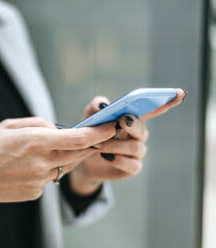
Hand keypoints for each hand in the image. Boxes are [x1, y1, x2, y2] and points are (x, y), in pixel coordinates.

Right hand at [0, 117, 116, 229]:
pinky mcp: (36, 193)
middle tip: (97, 134)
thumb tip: (58, 128)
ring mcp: (40, 181)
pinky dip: (49, 168)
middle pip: (78, 153)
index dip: (99, 132)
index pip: (78, 138)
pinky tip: (30, 165)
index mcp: (35, 142)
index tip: (113, 125)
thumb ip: (38, 124)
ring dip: (68, 155)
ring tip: (52, 147)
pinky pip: (50, 177)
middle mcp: (41, 163)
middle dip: (90, 143)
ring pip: (66, 165)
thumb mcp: (9, 125)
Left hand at [69, 88, 185, 194]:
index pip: (152, 109)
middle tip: (120, 122)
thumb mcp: (88, 119)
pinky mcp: (132, 167)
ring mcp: (136, 152)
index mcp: (131, 119)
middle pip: (142, 128)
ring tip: (98, 144)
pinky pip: (133, 165)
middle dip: (132, 125)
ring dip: (116, 145)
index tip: (180, 93)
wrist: (82, 159)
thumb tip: (104, 105)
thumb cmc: (89, 134)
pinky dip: (119, 160)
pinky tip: (107, 157)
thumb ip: (95, 108)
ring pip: (136, 148)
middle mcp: (138, 135)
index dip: (167, 102)